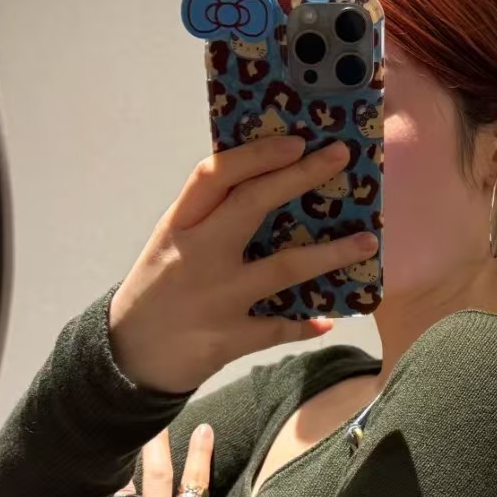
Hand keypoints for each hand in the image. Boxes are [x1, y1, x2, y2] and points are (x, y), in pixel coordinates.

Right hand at [106, 132, 379, 394]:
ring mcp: (216, 297)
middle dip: (301, 177)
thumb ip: (209, 218)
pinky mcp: (228, 338)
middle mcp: (197, 254)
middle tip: (340, 158)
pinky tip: (328, 318)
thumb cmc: (158, 289)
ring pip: (284, 268)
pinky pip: (280, 327)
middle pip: (254, 205)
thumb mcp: (171, 243)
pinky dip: (307, 323)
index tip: (295, 141)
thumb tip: (267, 184)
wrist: (129, 356)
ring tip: (366, 242)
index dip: (257, 154)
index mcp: (179, 224)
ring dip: (331, 254)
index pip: (215, 174)